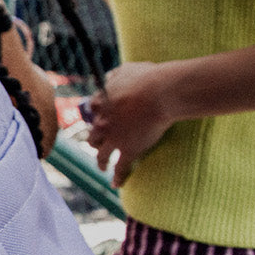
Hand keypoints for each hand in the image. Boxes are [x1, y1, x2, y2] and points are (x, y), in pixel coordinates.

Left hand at [85, 62, 177, 185]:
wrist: (161, 92)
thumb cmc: (147, 77)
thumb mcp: (127, 70)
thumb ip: (115, 75)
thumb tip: (108, 78)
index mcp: (101, 102)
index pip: (93, 111)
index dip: (96, 116)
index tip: (99, 120)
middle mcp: (103, 122)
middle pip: (93, 135)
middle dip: (95, 141)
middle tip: (98, 145)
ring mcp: (114, 138)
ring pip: (101, 154)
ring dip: (100, 161)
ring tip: (102, 166)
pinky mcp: (128, 150)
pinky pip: (120, 168)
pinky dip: (117, 177)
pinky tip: (116, 184)